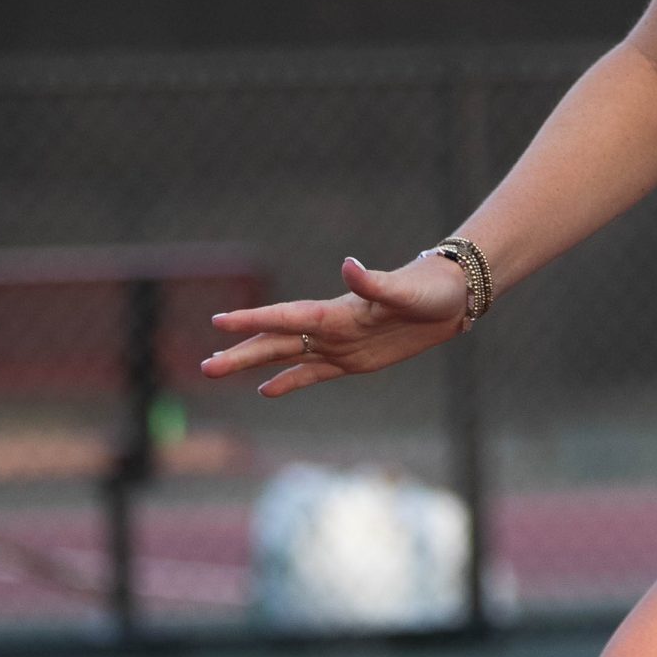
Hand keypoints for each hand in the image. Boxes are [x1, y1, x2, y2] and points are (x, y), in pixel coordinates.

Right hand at [202, 255, 469, 397]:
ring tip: (215, 371)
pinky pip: (313, 373)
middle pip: (276, 341)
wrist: (451, 300)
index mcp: (338, 311)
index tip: (220, 321)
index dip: (255, 319)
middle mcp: (331, 327)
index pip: (288, 316)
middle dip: (241, 353)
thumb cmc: (429, 291)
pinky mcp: (353, 361)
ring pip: (285, 357)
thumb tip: (348, 265)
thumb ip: (374, 283)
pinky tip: (266, 391)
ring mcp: (339, 345)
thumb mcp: (405, 291)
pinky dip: (289, 381)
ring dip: (253, 364)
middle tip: (205, 366)